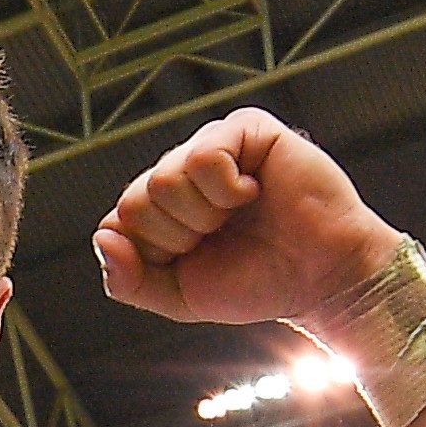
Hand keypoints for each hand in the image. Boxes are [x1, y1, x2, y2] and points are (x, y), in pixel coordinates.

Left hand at [94, 108, 407, 339]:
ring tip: (240, 215)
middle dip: (178, 236)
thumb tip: (103, 237)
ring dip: (204, 214)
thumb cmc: (258, 283)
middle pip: (136, 200)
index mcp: (164, 207)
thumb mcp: (180, 297)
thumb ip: (129, 280)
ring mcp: (212, 146)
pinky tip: (254, 193)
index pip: (120, 220)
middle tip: (222, 236)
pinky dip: (228, 189)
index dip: (154, 251)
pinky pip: (204, 155)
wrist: (322, 279)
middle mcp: (182, 171)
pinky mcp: (245, 129)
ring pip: (165, 178)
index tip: (195, 259)